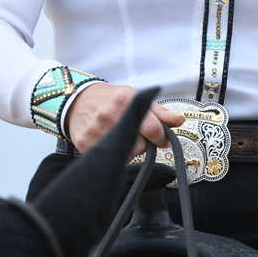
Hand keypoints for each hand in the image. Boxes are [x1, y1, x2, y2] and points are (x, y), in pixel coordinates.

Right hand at [65, 83, 184, 158]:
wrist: (78, 100)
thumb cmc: (112, 99)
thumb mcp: (136, 97)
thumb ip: (160, 112)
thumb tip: (180, 120)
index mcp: (125, 101)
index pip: (153, 129)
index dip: (160, 137)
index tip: (160, 138)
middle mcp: (109, 116)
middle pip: (140, 146)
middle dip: (143, 143)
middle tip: (138, 135)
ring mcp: (95, 131)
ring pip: (125, 155)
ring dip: (129, 150)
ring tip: (123, 137)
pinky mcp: (84, 144)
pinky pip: (109, 159)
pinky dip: (113, 154)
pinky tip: (110, 141)